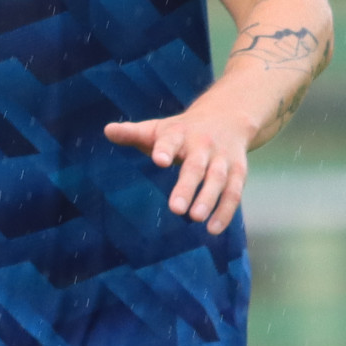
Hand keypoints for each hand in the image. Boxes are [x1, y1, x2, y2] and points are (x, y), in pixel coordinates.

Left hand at [103, 94, 252, 231]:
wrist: (227, 116)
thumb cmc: (181, 131)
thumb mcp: (158, 129)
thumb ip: (133, 133)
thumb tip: (107, 130)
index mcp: (180, 133)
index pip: (171, 140)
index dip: (165, 149)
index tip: (159, 160)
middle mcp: (203, 144)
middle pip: (196, 165)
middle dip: (188, 185)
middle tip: (176, 208)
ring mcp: (222, 158)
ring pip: (218, 178)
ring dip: (209, 199)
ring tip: (196, 218)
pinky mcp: (238, 171)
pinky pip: (234, 192)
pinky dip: (225, 211)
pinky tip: (213, 229)